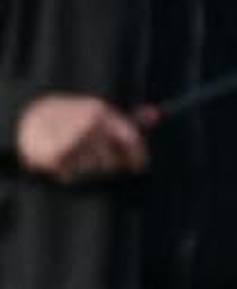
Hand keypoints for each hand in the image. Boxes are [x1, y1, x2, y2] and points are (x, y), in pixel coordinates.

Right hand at [16, 94, 148, 180]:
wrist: (29, 118)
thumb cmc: (70, 119)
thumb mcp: (98, 114)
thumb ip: (128, 120)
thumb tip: (156, 114)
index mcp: (101, 112)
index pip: (133, 140)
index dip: (138, 156)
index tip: (136, 165)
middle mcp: (90, 124)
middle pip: (113, 162)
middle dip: (105, 165)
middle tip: (90, 155)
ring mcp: (73, 139)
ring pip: (95, 172)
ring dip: (86, 169)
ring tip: (74, 155)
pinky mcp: (57, 154)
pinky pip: (74, 176)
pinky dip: (69, 173)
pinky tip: (64, 161)